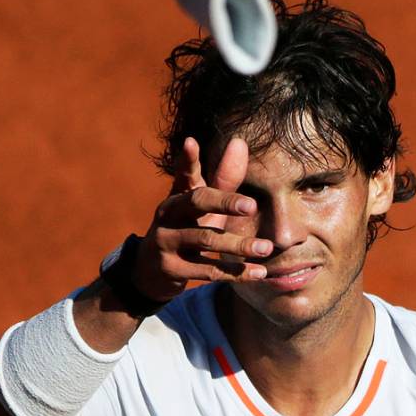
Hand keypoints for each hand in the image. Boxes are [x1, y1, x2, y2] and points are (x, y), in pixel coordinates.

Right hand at [132, 137, 271, 300]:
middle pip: (196, 202)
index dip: (187, 159)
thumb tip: (239, 142)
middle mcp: (168, 214)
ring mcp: (165, 241)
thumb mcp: (201, 207)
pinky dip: (235, 273)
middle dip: (225, 202)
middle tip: (252, 205)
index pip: (183, 173)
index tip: (191, 142)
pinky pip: (207, 270)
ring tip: (266, 248)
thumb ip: (223, 179)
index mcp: (177, 195)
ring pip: (206, 240)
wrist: (149, 272)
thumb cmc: (184, 229)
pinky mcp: (170, 269)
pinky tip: (259, 273)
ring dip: (239, 245)